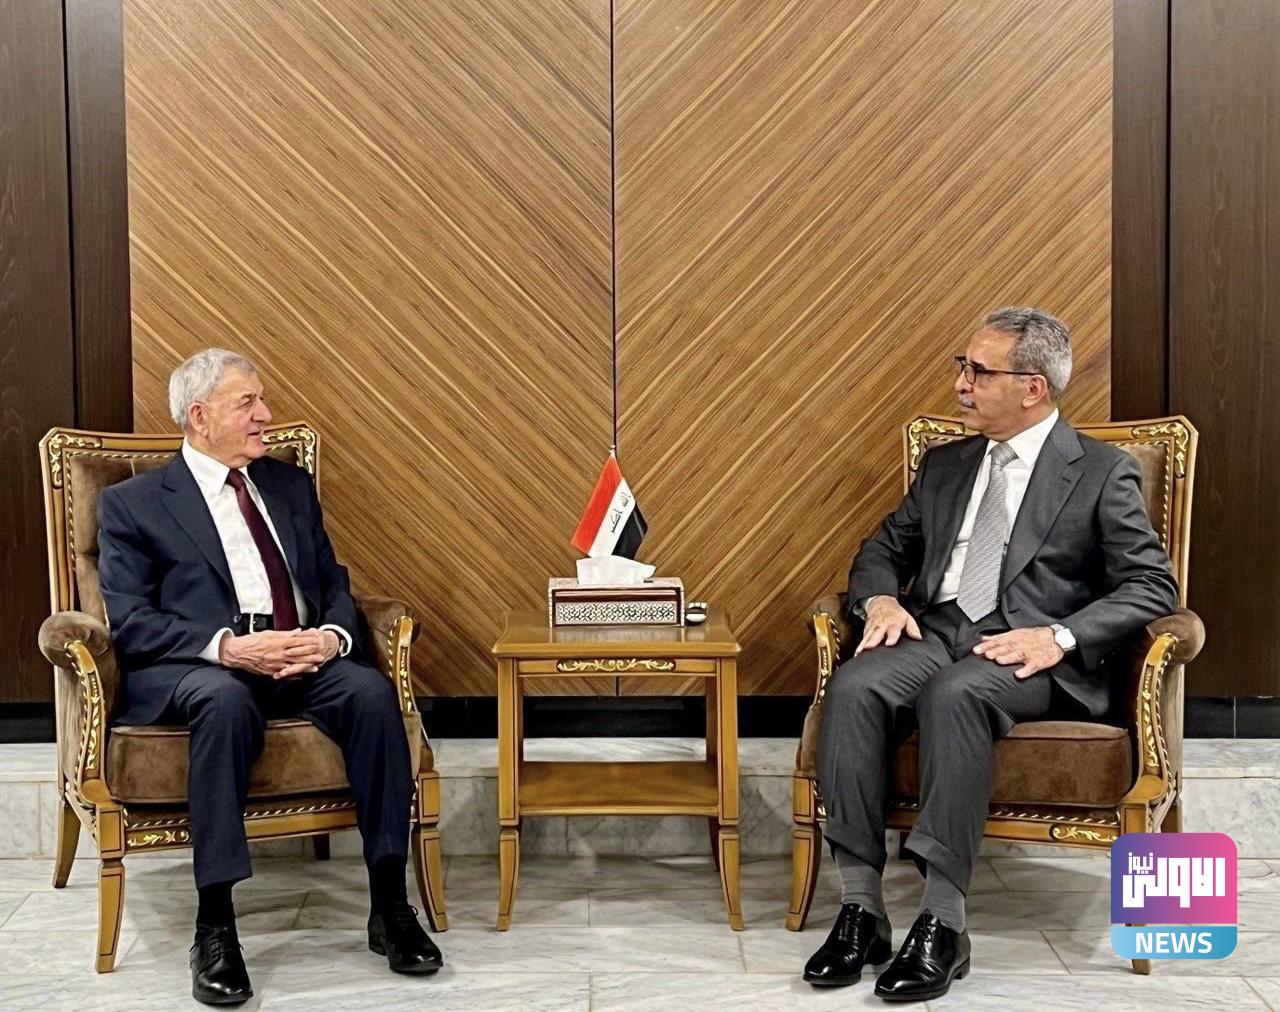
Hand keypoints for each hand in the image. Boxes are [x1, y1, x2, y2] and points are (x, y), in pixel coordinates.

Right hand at [218, 629, 338, 678]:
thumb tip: (298, 631)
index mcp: (277, 643)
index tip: (317, 642)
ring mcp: (274, 664)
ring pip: (292, 666)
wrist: (237, 653)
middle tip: (322, 656)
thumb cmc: (251, 641)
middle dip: (310, 656)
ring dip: (305, 667)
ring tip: (315, 668)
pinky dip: (293, 675)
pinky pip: (283, 675)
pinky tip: (301, 676)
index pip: (297, 642)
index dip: (308, 643)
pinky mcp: (270, 672)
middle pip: (297, 655)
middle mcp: (277, 654)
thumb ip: (284, 633)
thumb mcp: (268, 633)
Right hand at [856, 595, 921, 654]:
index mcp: (894, 622)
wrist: (881, 602)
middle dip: (872, 641)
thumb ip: (912, 628)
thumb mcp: (907, 617)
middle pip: (876, 633)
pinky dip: (859, 645)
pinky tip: (857, 653)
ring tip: (858, 653)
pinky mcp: (867, 629)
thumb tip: (918, 637)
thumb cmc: (895, 613)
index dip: (891, 637)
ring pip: (867, 636)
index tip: (889, 643)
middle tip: (868, 648)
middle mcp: (882, 625)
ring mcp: (873, 627)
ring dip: (863, 644)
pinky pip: (863, 637)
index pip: (893, 630)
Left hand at [972, 627, 1063, 678]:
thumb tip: (983, 638)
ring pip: (1018, 655)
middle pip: (1006, 647)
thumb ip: (998, 637)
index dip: (986, 645)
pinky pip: (1032, 666)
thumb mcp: (1015, 633)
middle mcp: (1020, 644)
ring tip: (999, 661)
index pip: (998, 641)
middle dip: (995, 651)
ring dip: (1008, 658)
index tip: (976, 650)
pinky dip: (1026, 670)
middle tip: (985, 654)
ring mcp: (1030, 653)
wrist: (1056, 638)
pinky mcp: (1039, 661)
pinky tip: (1018, 675)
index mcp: (1014, 637)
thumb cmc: (1033, 636)